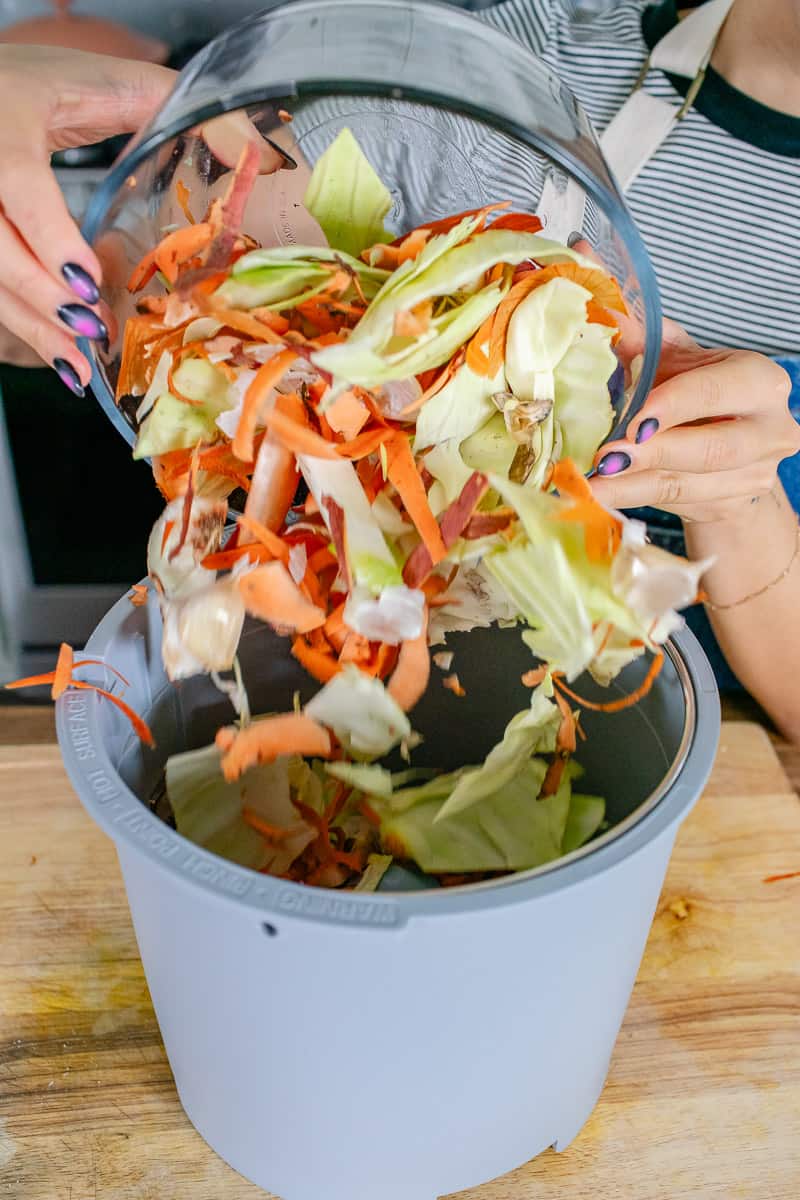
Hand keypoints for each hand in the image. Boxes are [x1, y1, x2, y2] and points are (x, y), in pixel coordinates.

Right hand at [0, 46, 174, 393]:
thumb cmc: (43, 82)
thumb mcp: (102, 80)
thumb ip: (166, 103)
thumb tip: (255, 148)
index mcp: (6, 121)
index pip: (19, 188)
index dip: (51, 239)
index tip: (89, 283)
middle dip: (43, 298)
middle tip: (94, 334)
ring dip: (34, 326)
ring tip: (80, 367)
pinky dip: (25, 325)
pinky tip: (62, 357)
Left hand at [590, 320, 799, 524]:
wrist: (731, 450)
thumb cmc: (698, 393)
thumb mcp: (678, 359)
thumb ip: (645, 338)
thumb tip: (603, 307)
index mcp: (760, 381)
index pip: (717, 392)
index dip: (674, 406)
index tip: (633, 420)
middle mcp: (769, 430)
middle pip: (710, 449)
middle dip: (654, 454)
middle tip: (606, 458)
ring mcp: (753, 475)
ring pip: (686, 484)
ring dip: (631, 485)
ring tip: (588, 483)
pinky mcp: (728, 506)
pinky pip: (673, 505)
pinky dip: (630, 498)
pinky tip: (596, 496)